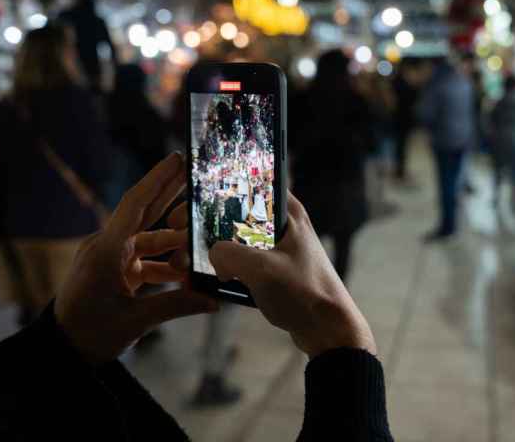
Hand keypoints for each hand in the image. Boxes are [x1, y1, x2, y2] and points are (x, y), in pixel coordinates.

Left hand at [54, 153, 217, 364]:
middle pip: (143, 212)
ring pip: (148, 238)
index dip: (157, 180)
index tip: (176, 159)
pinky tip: (186, 270)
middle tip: (193, 170)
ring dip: (173, 240)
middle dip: (169, 192)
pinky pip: (144, 258)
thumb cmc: (89, 334)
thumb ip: (176, 306)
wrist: (61, 350)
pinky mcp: (113, 271)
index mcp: (106, 251)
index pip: (135, 205)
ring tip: (202, 235)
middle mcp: (106, 247)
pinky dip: (164, 263)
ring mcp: (109, 258)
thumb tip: (213, 301)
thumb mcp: (135, 321)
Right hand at [209, 194, 375, 357]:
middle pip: (238, 212)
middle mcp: (284, 224)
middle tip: (186, 238)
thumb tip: (213, 255)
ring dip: (219, 252)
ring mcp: (280, 248)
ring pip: (239, 240)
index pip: (250, 183)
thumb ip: (228, 253)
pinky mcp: (276, 269)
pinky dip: (231, 270)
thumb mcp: (259, 268)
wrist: (329, 330)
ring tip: (198, 265)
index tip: (193, 205)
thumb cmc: (304, 293)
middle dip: (211, 226)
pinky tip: (218, 283)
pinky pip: (246, 262)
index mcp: (287, 211)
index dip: (219, 189)